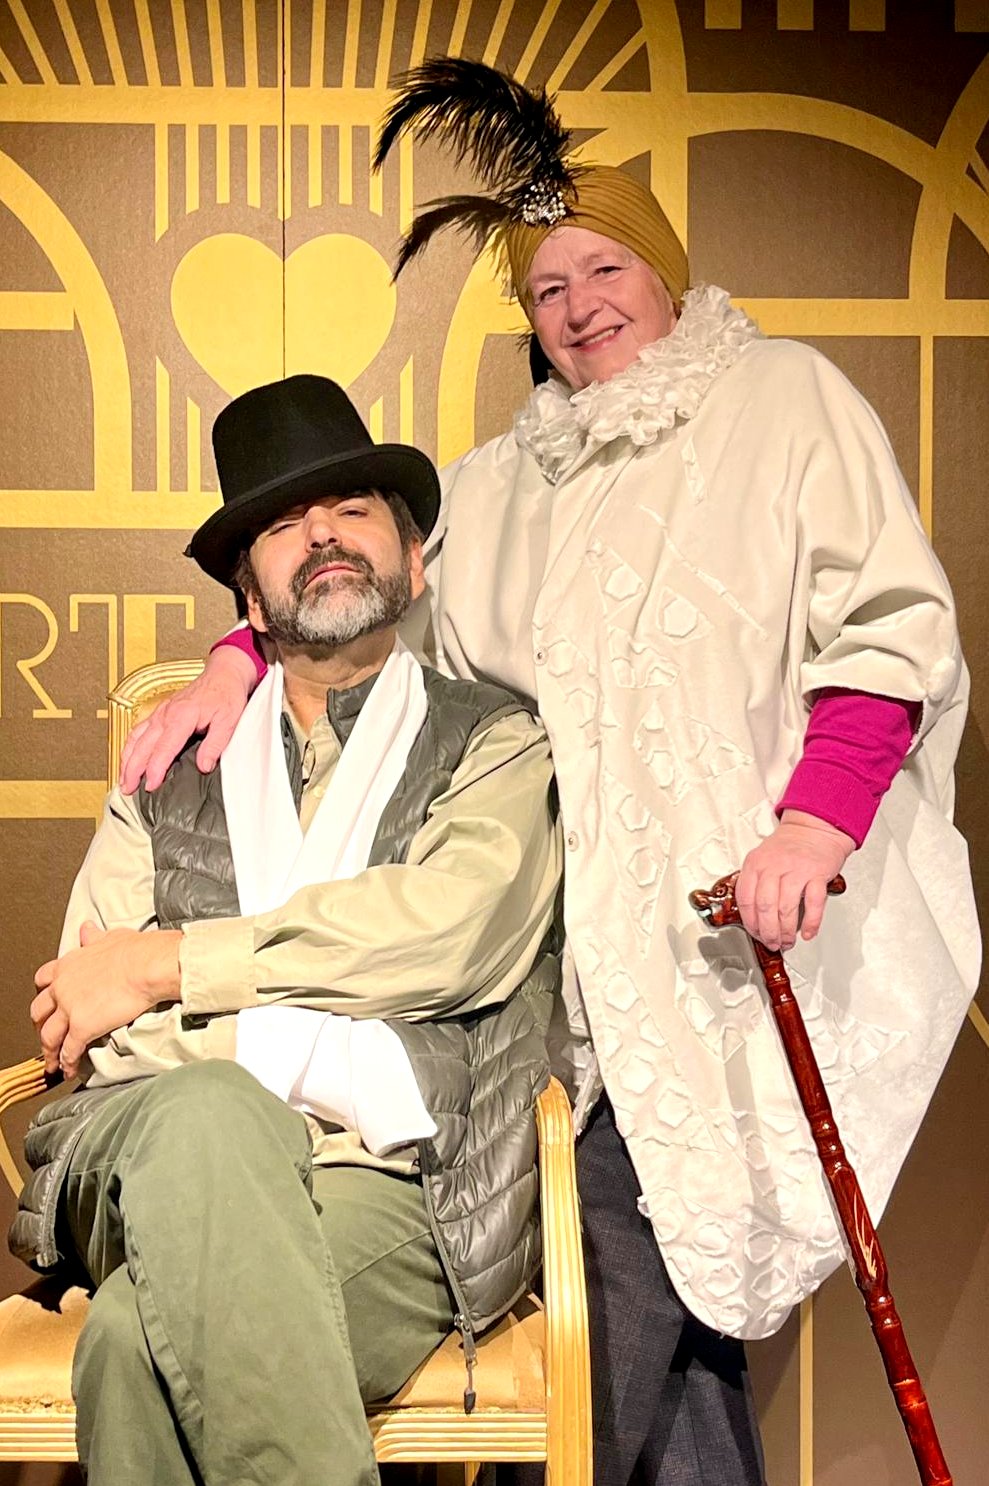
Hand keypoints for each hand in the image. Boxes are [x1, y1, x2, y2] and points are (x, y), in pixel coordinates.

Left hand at [31, 921, 181, 1078]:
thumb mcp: (110, 937)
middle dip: (40, 1024)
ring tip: (52, 1062)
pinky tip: (69, 1070)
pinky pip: (68, 1051)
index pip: (43, 980)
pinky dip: (66, 1063)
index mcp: (68, 965)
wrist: (147, 965)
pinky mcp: (82, 1028)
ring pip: (48, 1035)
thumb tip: (87, 929)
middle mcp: (62, 987)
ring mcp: (69, 1009)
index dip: (44, 994)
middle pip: (39, 1011)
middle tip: (46, 1033)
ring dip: (49, 1051)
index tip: (48, 1002)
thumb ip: (94, 938)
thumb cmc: (136, 951)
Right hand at [119, 645, 257, 792]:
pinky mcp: (160, 713)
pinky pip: (138, 730)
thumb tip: (204, 766)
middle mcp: (166, 714)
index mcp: (182, 716)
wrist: (223, 674)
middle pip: (142, 746)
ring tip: (123, 779)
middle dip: (132, 769)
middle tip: (127, 789)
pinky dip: (130, 747)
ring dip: (126, 760)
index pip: (163, 748)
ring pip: (135, 738)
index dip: (154, 769)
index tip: (150, 786)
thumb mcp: (229, 721)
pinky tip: (128, 757)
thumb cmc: (227, 694)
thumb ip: (215, 745)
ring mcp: (161, 713)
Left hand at [735, 811, 853, 951]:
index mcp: (755, 864)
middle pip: (765, 907)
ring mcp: (796, 869)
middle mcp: (774, 866)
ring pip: (787, 908)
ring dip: (787, 931)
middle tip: (772, 942)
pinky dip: (811, 922)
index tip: (755, 934)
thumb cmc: (788, 848)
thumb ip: (755, 883)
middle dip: (768, 932)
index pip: (745, 899)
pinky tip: (808, 932)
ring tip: (788, 941)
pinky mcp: (818, 873)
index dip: (750, 922)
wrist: (815, 828)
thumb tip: (753, 918)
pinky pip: (814, 903)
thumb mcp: (762, 859)